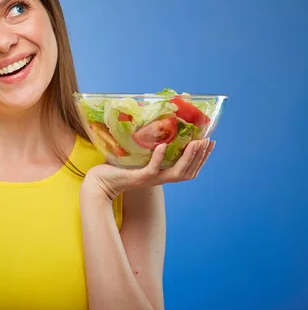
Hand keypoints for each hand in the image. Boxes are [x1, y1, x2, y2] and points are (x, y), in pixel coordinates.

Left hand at [82, 138, 214, 201]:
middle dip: (200, 157)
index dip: (201, 159)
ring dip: (188, 157)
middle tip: (208, 141)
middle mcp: (159, 179)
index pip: (189, 170)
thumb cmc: (116, 168)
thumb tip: (155, 126)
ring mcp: (150, 179)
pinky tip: (163, 146)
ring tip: (195, 143)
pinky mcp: (138, 177)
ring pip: (176, 172)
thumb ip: (148, 147)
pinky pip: (152, 169)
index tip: (210, 143)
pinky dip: (159, 158)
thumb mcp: (137, 156)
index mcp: (162, 174)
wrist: (99, 182)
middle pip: (188, 172)